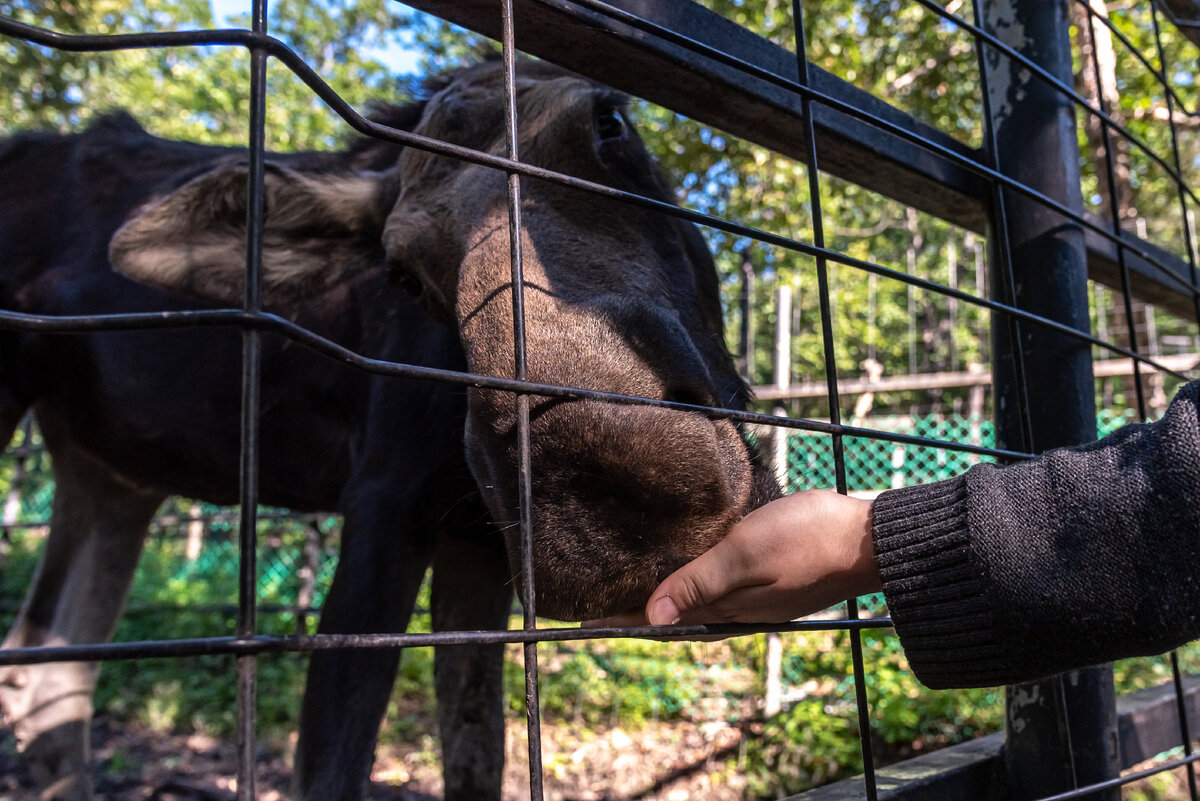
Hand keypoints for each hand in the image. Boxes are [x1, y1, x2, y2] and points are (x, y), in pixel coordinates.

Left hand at [584, 490, 880, 628]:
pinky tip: (693, 567)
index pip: (659, 617)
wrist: (870, 539)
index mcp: (726, 607)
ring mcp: (757, 596)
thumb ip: (698, 582)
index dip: (621, 616)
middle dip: (638, 610)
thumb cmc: (807, 538)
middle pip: (675, 612)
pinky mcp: (771, 580)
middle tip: (601, 602)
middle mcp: (738, 608)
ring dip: (666, 595)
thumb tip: (652, 615)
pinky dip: (696, 581)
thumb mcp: (744, 553)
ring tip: (637, 586)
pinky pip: (721, 587)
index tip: (582, 620)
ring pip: (698, 600)